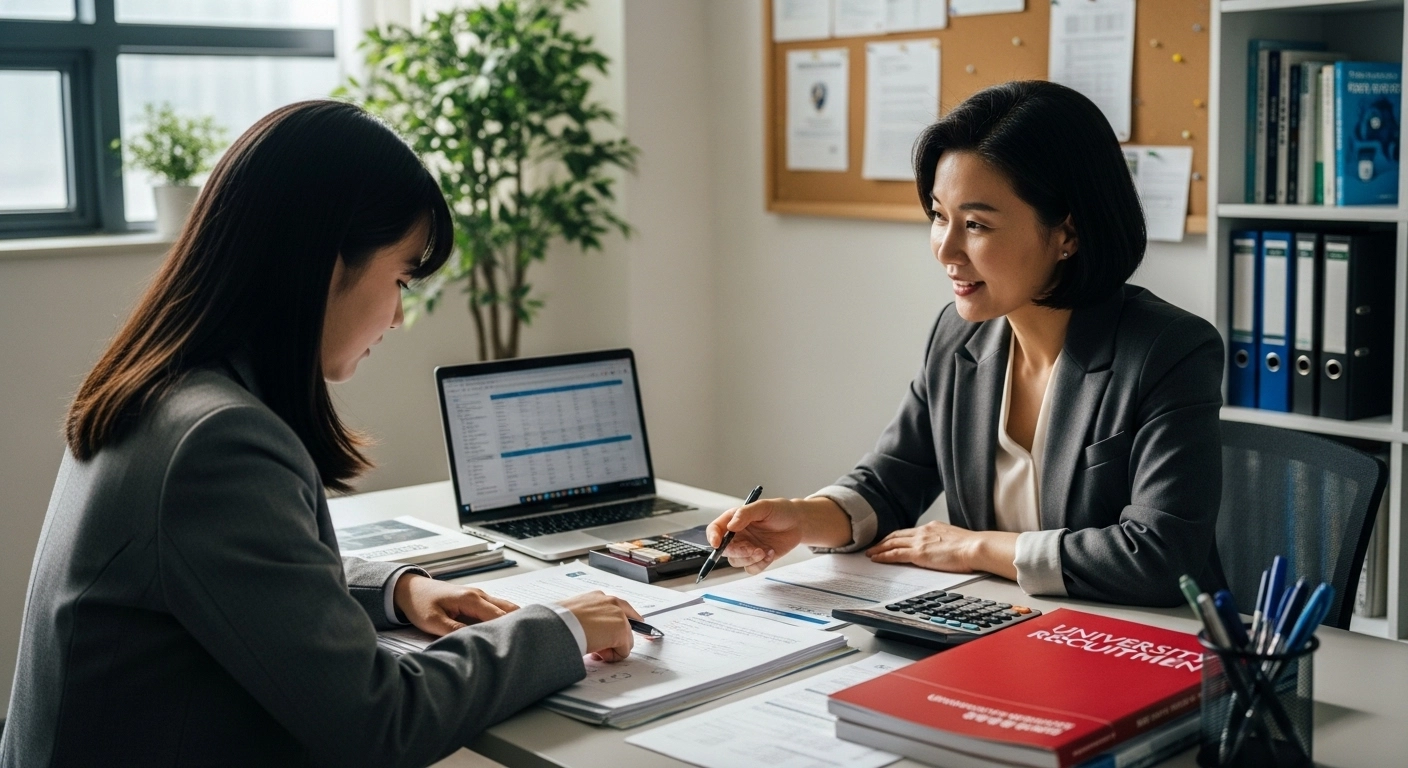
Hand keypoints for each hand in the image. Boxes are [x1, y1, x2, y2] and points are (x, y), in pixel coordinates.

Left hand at [393, 573, 518, 635]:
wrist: (410, 589)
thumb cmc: (420, 603)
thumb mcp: (433, 621)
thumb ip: (454, 630)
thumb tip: (474, 640)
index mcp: (471, 599)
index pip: (498, 616)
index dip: (509, 629)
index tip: (519, 642)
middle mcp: (479, 595)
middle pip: (509, 609)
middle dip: (519, 623)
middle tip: (530, 640)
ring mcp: (479, 596)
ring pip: (505, 607)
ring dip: (514, 619)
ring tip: (524, 636)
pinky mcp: (476, 600)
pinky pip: (497, 608)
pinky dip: (506, 617)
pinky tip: (508, 630)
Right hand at [557, 591, 643, 662]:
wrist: (558, 626)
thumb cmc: (558, 622)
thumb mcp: (572, 617)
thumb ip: (586, 621)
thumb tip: (589, 634)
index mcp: (597, 597)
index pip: (619, 607)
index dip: (624, 621)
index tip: (630, 627)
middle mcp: (610, 602)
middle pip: (628, 623)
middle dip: (618, 638)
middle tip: (603, 647)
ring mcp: (618, 615)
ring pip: (624, 640)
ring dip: (611, 649)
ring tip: (592, 649)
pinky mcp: (621, 630)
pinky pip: (623, 651)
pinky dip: (612, 657)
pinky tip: (596, 652)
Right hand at [705, 498, 806, 574]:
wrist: (798, 523)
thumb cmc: (780, 511)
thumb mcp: (763, 507)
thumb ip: (745, 514)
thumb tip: (730, 526)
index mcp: (734, 520)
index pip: (715, 529)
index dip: (712, 537)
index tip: (716, 544)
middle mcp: (738, 535)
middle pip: (725, 550)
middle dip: (738, 552)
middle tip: (752, 549)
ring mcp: (746, 548)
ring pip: (736, 561)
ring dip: (749, 559)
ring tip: (764, 550)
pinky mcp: (757, 558)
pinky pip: (751, 569)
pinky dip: (760, 564)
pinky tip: (770, 553)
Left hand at [866, 522, 1016, 578]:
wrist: (976, 547)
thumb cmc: (972, 547)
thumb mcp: (955, 540)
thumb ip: (944, 542)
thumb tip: (943, 549)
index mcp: (932, 527)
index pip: (909, 532)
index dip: (897, 536)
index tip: (889, 540)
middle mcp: (923, 531)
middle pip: (897, 535)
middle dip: (884, 541)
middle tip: (874, 546)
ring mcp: (920, 542)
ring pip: (892, 543)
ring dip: (879, 548)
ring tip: (870, 553)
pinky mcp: (918, 553)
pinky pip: (895, 554)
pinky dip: (884, 556)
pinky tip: (877, 558)